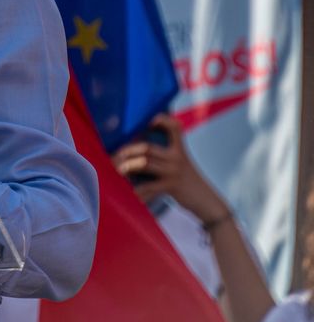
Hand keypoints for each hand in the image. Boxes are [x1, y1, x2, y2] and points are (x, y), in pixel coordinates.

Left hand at [111, 114, 228, 223]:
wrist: (206, 201)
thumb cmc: (187, 180)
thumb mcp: (181, 163)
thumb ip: (165, 155)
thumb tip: (137, 151)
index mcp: (179, 149)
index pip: (175, 127)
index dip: (163, 120)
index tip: (149, 120)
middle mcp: (177, 158)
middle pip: (147, 148)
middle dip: (127, 151)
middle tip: (114, 156)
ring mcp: (173, 172)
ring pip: (144, 163)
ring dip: (127, 166)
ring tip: (118, 170)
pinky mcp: (171, 186)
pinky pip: (148, 186)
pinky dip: (136, 190)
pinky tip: (128, 192)